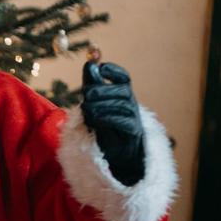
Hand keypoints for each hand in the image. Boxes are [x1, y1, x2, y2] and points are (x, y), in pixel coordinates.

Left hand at [81, 62, 145, 185]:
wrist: (117, 157)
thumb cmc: (105, 129)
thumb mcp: (96, 106)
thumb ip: (93, 86)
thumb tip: (89, 64)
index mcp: (123, 95)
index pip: (123, 78)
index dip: (114, 71)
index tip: (100, 68)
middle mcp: (131, 104)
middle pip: (121, 90)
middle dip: (102, 89)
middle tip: (85, 93)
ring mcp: (134, 118)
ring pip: (121, 105)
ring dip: (101, 104)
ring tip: (86, 108)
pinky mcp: (133, 132)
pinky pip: (122, 121)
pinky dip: (107, 118)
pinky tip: (95, 118)